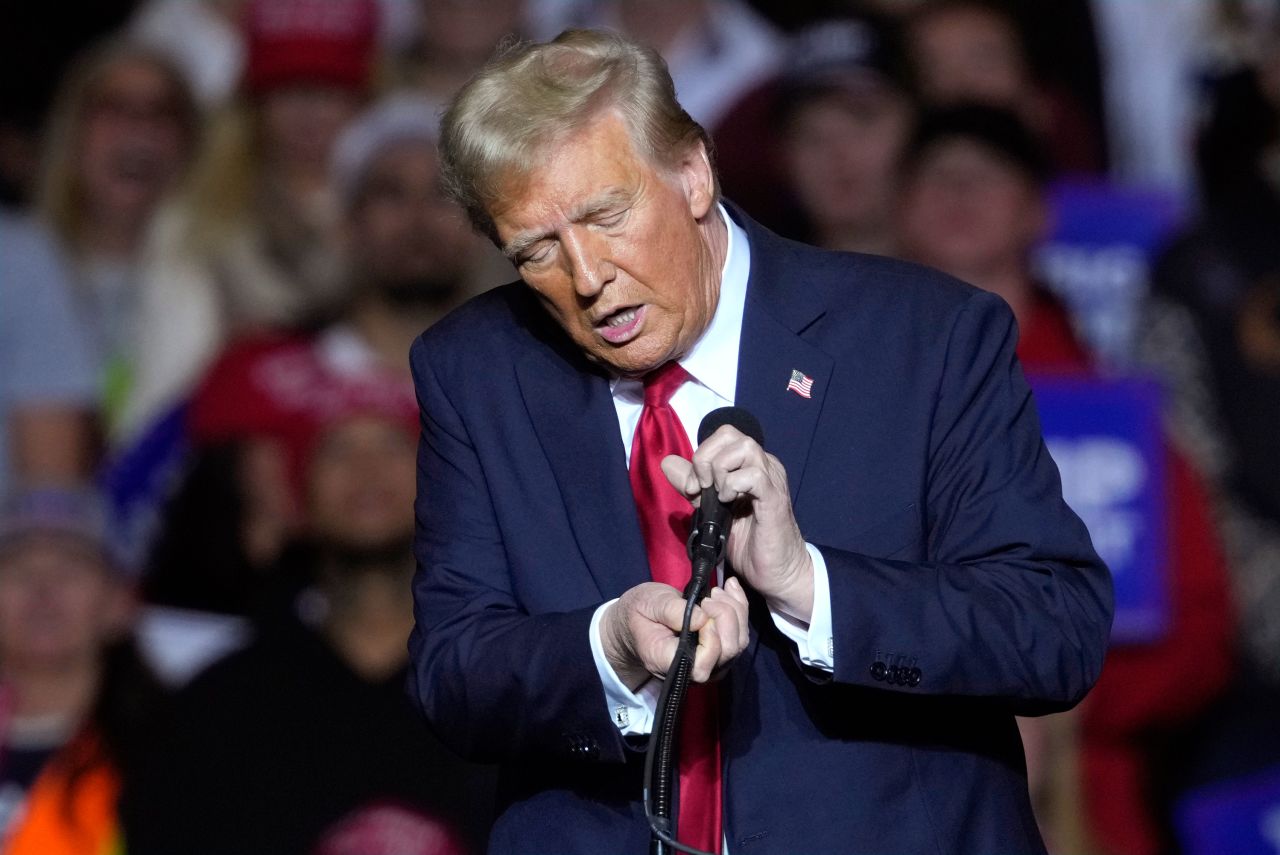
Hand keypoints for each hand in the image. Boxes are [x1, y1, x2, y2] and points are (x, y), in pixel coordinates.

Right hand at [600, 579, 749, 691]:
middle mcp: (693, 671)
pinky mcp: (720, 653)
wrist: (639, 624)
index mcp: (667, 662)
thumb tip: (703, 618)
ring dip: (736, 610)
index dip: (711, 638)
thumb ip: (671, 611)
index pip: (702, 665)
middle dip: (726, 616)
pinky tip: (731, 588)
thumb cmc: (640, 613)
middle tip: (711, 594)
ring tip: (718, 590)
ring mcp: (709, 665)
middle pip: (728, 652)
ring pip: (739, 643)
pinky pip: (741, 635)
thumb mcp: (647, 603)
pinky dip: (740, 608)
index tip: (703, 608)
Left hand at [660, 425, 813, 622]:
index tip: (692, 487)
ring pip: (745, 447)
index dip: (701, 455)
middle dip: (705, 458)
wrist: (777, 572)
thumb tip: (668, 463)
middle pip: (730, 434)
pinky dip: (733, 485)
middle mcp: (764, 465)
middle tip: (701, 488)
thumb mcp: (711, 510)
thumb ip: (692, 486)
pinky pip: (755, 475)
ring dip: (721, 470)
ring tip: (718, 496)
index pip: (722, 436)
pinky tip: (728, 503)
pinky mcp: (774, 498)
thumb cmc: (748, 542)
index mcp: (749, 464)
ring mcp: (771, 479)